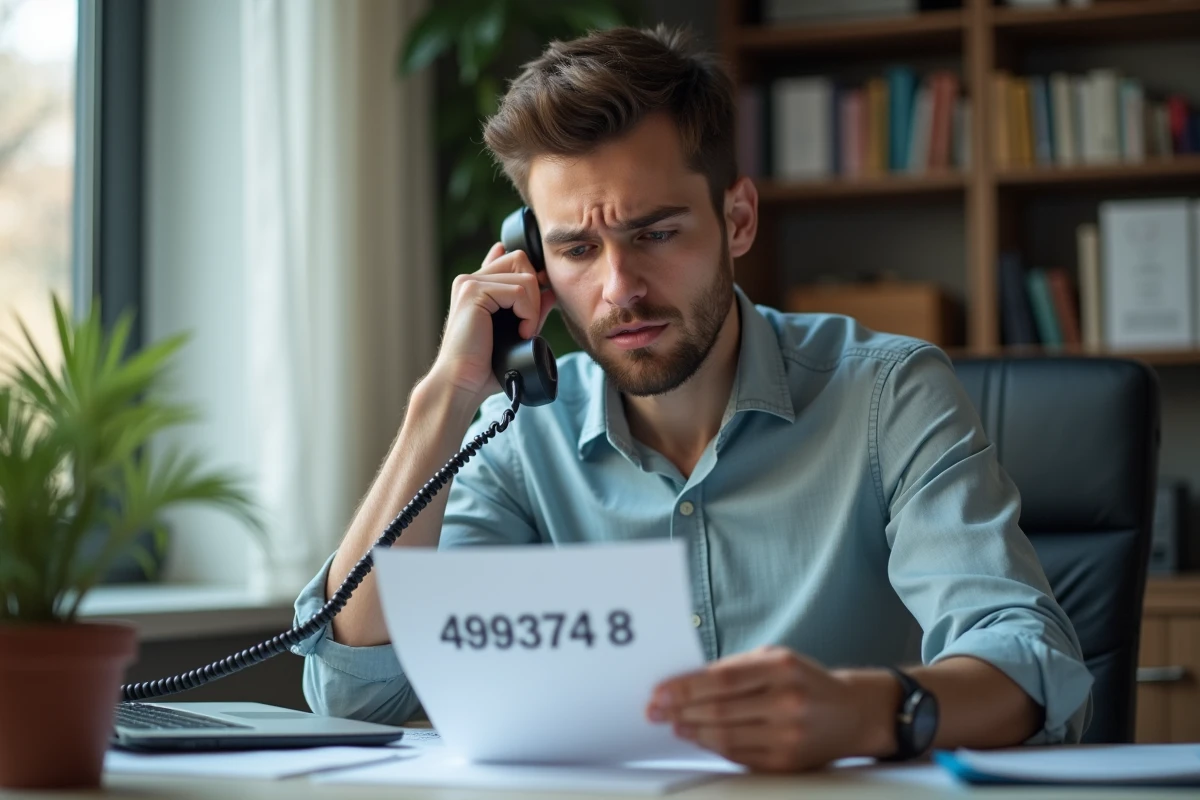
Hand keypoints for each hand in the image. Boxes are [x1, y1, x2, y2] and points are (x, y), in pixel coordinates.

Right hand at [428, 242, 556, 407]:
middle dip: (535, 291)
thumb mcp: (516, 332)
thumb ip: (530, 308)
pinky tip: (521, 332)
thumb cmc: (487, 365)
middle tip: (529, 323)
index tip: (535, 309)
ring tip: (524, 332)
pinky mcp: (473, 291)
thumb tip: (550, 290)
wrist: (463, 383)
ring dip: (533, 307)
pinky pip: (519, 291)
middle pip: (520, 260)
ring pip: (525, 275)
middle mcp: (470, 280)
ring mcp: (469, 283)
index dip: (533, 280)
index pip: (512, 260)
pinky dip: (528, 313)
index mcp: (476, 287)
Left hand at [645, 646, 897, 772]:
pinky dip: (714, 747)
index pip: (721, 680)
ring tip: (674, 724)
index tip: (659, 692)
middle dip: (680, 711)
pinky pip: (739, 756)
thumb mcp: (777, 659)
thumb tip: (686, 684)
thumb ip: (735, 669)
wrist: (854, 713)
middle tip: (655, 711)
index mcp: (782, 668)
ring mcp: (788, 736)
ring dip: (693, 731)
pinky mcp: (787, 763)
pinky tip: (700, 737)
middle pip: (719, 710)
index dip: (685, 688)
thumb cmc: (805, 680)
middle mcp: (787, 702)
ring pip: (725, 737)